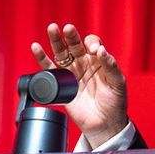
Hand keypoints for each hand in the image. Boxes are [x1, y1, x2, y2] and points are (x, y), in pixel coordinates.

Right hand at [30, 22, 128, 149]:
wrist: (105, 124)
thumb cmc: (115, 103)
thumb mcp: (118, 83)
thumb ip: (111, 66)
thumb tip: (101, 51)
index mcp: (99, 60)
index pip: (92, 44)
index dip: (92, 44)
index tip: (94, 51)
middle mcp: (83, 64)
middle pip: (74, 44)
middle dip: (71, 36)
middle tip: (68, 29)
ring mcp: (71, 73)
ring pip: (61, 53)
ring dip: (56, 41)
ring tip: (52, 29)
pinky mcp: (61, 85)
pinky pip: (49, 69)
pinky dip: (41, 58)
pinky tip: (36, 47)